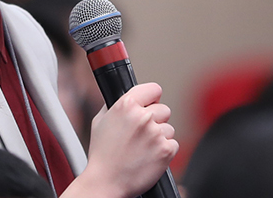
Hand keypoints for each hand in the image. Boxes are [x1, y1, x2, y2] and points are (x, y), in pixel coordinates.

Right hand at [78, 82, 178, 197]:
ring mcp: (155, 133)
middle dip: (155, 120)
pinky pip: (173, 144)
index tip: (149, 105)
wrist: (105, 183)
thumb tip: (128, 97)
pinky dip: (164, 151)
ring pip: (169, 128)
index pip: (154, 89)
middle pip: (164, 109)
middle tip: (141, 134)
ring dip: (160, 137)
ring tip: (142, 148)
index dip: (151, 98)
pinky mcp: (165, 150)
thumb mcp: (100, 121)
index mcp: (127, 105)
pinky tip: (149, 157)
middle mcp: (143, 116)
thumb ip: (115, 105)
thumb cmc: (102, 154)